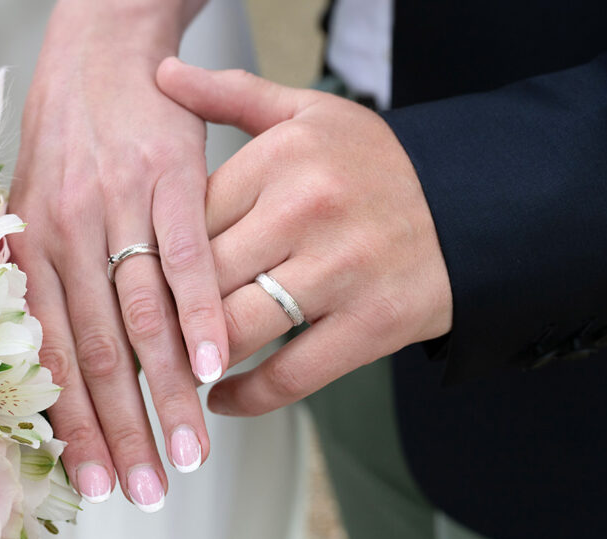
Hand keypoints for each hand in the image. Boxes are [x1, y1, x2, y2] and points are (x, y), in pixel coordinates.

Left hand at [9, 2, 225, 509]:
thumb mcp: (31, 203)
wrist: (101, 49)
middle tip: (143, 491)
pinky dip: (200, 315)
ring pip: (142, 319)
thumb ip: (36, 278)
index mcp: (31, 252)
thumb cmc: (68, 137)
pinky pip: (186, 258)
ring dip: (168, 394)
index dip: (74, 425)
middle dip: (122, 431)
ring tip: (188, 452)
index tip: (95, 481)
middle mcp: (67, 236)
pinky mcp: (169, 181)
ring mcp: (119, 209)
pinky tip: (216, 365)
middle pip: (98, 353)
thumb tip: (45, 357)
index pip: (54, 357)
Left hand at [156, 58, 452, 415]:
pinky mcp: (372, 324)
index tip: (133, 282)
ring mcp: (342, 271)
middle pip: (202, 275)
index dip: (153, 257)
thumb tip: (163, 73)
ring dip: (196, 357)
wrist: (474, 208)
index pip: (187, 218)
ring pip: (236, 327)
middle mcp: (309, 210)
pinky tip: (221, 396)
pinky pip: (289, 375)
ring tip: (176, 364)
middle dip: (166, 312)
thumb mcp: (306, 115)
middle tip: (139, 335)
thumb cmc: (376, 165)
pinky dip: (246, 396)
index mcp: (283, 158)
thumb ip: (230, 96)